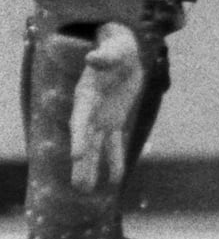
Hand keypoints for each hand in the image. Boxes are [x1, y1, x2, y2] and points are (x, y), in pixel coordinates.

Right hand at [70, 22, 142, 192]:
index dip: (78, 137)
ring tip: (85, 191)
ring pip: (95, 147)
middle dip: (82, 162)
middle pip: (84, 140)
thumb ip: (104, 56)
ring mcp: (101, 118)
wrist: (123, 51)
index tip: (76, 155)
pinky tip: (116, 180)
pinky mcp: (115, 121)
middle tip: (79, 186)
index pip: (80, 120)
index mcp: (86, 96)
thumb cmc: (116, 48)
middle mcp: (90, 111)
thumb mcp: (113, 50)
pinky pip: (115, 144)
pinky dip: (115, 160)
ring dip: (91, 168)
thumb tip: (93, 57)